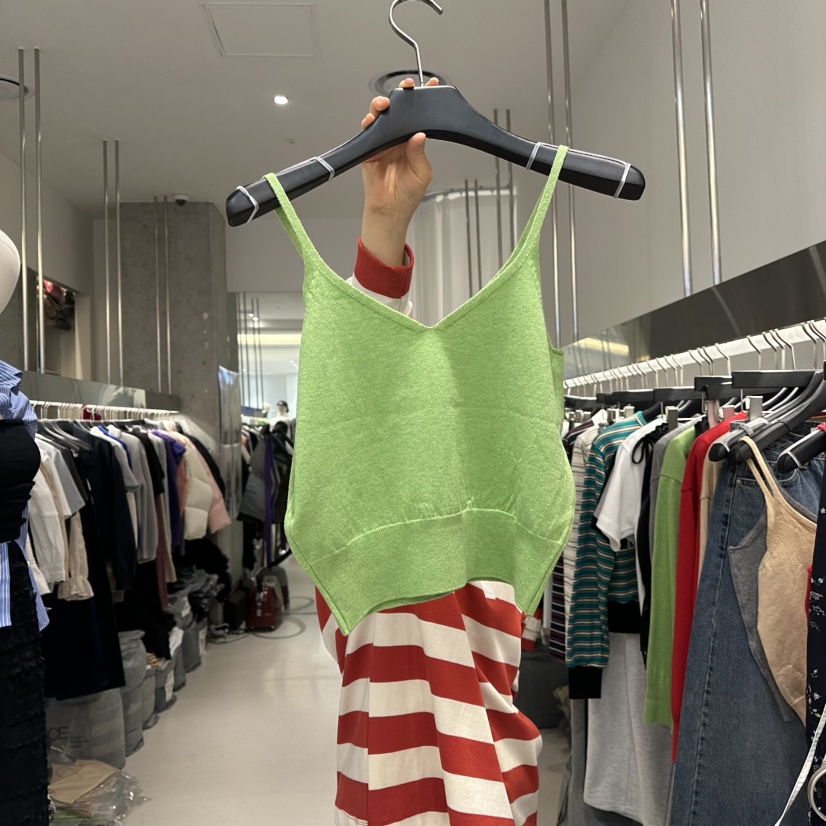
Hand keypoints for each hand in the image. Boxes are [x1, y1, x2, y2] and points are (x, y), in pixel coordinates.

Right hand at [361, 77, 437, 265]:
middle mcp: (398, 140)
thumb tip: (419, 135)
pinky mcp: (370, 150)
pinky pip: (368, 132)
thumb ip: (420, 153)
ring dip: (382, 106)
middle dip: (402, 96)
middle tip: (407, 88)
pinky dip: (370, 124)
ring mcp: (383, 143)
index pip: (419, 117)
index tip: (430, 87)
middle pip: (399, 111)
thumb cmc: (408, 195)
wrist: (391, 211)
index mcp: (413, 143)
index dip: (423, 101)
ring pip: (382, 117)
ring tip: (387, 104)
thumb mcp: (422, 173)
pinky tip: (374, 121)